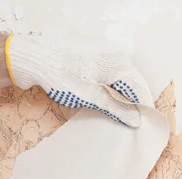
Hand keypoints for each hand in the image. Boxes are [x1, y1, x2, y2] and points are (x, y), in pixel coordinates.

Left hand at [6, 33, 152, 126]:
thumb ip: (116, 108)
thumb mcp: (92, 97)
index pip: (140, 88)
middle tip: (136, 121)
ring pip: (122, 77)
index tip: (146, 124)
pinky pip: (111, 72)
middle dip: (136, 101)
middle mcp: (115, 54)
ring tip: (124, 113)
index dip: (144, 107)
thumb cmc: (63, 77)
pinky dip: (114, 87)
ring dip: (124, 95)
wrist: (35, 59)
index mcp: (119, 64)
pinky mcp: (92, 54)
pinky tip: (109, 99)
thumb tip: (136, 120)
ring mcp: (103, 52)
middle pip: (132, 82)